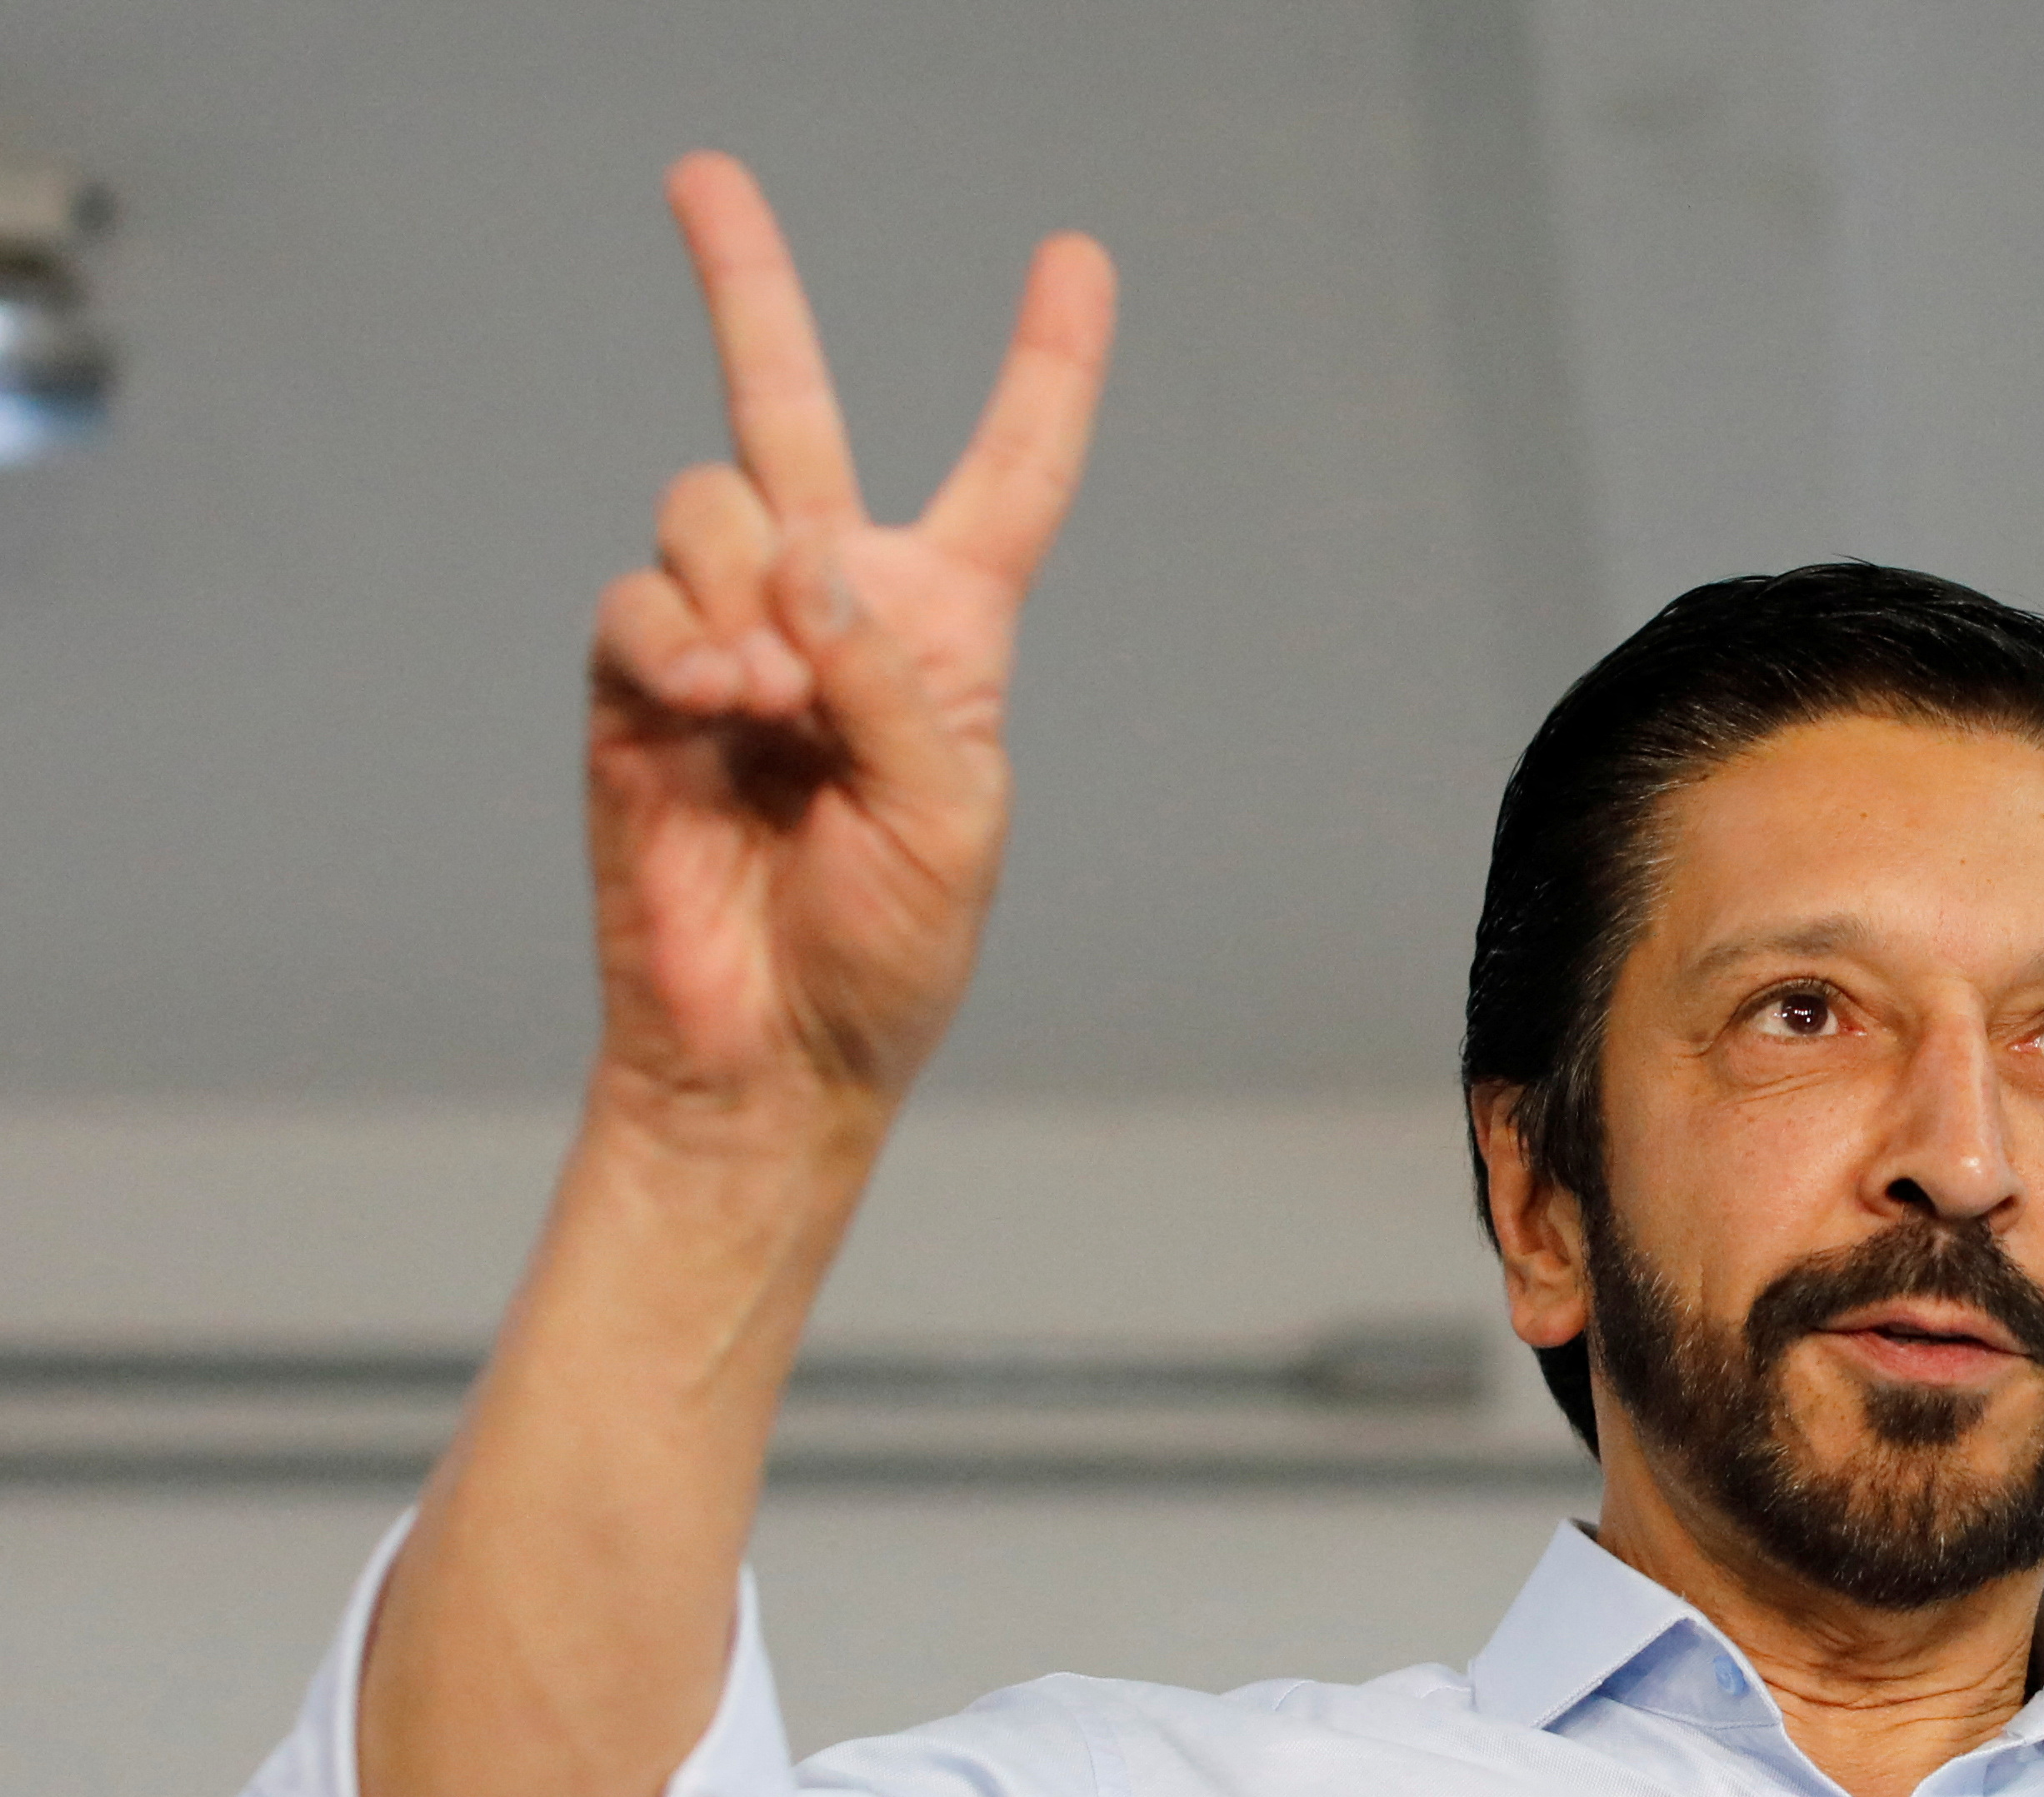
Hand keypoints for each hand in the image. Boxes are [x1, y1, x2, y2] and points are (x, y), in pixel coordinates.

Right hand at [584, 154, 1115, 1134]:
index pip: (1014, 475)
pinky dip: (680, 643)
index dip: (1046, 367)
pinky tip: (717, 707)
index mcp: (949, 633)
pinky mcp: (635, 681)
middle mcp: (835, 608)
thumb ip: (898, 684)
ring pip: (713, 508)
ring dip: (745, 595)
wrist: (769, 1047)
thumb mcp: (951, 820)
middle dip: (744, 285)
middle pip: (788, 410)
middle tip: (700, 170)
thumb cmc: (888, 949)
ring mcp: (727, 633)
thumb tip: (805, 560)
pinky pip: (642, 598)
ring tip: (772, 708)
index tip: (1075, 257)